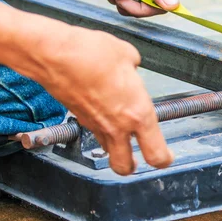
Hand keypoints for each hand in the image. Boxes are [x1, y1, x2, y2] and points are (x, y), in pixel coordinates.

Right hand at [37, 24, 172, 174]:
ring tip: (120, 134)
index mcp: (137, 113)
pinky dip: (99, 127)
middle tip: (138, 159)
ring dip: (114, 147)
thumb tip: (130, 66)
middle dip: (132, 167)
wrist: (55, 56)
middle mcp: (116, 126)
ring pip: (107, 149)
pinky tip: (101, 110)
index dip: (164, 159)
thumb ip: (133, 66)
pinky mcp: (78, 117)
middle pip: (125, 167)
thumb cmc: (90, 55)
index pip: (156, 153)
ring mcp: (94, 124)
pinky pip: (93, 130)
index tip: (166, 157)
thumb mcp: (126, 54)